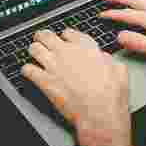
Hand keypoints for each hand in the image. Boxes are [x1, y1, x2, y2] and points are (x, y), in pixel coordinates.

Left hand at [21, 29, 131, 145]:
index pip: (68, 32)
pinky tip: (31, 73)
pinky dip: (27, 70)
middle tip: (42, 41)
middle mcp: (67, 52)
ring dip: (34, 51)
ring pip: (34, 48)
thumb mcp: (118, 68)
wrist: (99, 113)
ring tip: (35, 55)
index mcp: (86, 46)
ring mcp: (54, 65)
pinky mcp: (44, 81)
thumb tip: (102, 57)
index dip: (65, 36)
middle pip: (46, 35)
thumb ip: (107, 58)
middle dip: (43, 38)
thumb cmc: (111, 94)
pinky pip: (27, 69)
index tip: (64, 40)